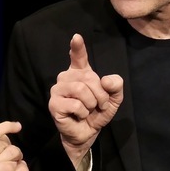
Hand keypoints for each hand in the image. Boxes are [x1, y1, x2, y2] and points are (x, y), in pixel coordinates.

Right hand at [48, 33, 123, 166]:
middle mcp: (66, 77)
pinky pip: (75, 104)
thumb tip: (105, 80)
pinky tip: (78, 115)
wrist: (88, 133)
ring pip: (80, 89)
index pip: (78, 56)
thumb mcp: (113, 99)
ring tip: (88, 110)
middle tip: (99, 105)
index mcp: (80, 73)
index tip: (77, 37)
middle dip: (100, 94)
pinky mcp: (54, 104)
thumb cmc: (97, 113)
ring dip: (91, 103)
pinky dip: (82, 112)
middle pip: (88, 77)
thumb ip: (115, 86)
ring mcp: (57, 90)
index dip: (78, 47)